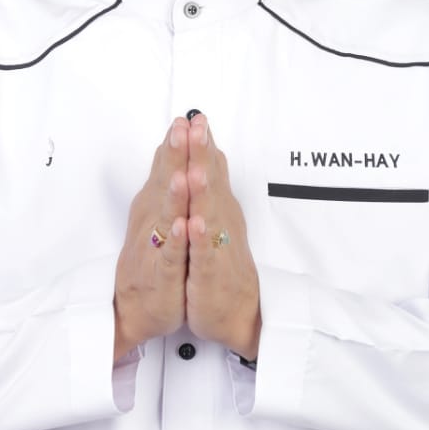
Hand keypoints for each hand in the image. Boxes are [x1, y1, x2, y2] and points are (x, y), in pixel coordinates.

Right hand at [113, 119, 188, 359]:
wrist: (137, 310)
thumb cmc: (153, 260)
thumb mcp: (159, 218)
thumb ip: (165, 184)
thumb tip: (171, 150)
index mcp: (156, 208)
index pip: (167, 169)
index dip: (179, 144)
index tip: (189, 116)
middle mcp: (153, 223)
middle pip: (164, 183)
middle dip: (175, 155)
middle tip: (182, 127)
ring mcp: (157, 248)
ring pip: (166, 217)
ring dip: (174, 194)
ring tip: (181, 173)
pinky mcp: (164, 276)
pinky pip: (171, 257)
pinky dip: (177, 241)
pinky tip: (184, 227)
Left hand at [185, 113, 260, 360]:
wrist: (235, 313)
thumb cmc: (220, 265)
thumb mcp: (214, 222)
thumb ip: (210, 188)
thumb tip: (208, 156)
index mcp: (216, 210)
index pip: (210, 171)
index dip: (201, 144)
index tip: (194, 115)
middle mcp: (219, 223)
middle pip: (210, 183)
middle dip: (202, 154)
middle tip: (198, 124)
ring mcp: (215, 248)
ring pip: (208, 215)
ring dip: (202, 191)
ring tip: (195, 168)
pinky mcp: (209, 275)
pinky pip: (203, 255)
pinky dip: (198, 239)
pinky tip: (193, 224)